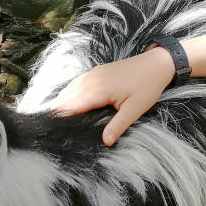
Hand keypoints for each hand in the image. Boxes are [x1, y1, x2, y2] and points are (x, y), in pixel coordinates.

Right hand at [50, 48, 174, 145]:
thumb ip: (118, 125)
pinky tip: (66, 103)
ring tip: (52, 119)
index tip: (50, 131)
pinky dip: (69, 94)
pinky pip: (76, 83)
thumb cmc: (147, 86)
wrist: (156, 63)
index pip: (71, 106)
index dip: (59, 118)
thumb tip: (106, 142)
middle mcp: (91, 80)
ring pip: (69, 89)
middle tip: (48, 129)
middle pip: (66, 98)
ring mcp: (93, 74)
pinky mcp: (96, 72)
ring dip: (61, 102)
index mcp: (98, 90)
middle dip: (57, 112)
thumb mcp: (135, 109)